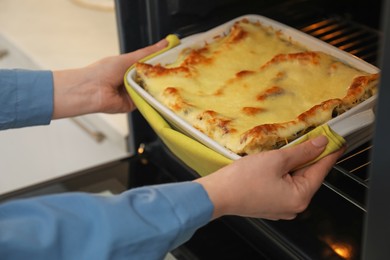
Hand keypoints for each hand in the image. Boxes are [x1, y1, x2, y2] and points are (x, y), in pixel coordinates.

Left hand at [52, 39, 167, 118]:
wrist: (91, 90)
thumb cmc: (103, 72)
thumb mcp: (128, 58)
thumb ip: (147, 53)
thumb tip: (164, 43)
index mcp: (130, 69)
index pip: (150, 65)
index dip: (162, 62)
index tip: (175, 58)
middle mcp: (132, 81)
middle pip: (153, 78)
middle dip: (162, 75)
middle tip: (177, 72)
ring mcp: (134, 93)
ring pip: (151, 90)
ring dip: (157, 86)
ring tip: (170, 81)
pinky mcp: (134, 105)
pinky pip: (147, 101)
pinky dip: (152, 97)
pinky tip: (160, 93)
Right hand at [195, 135, 344, 219]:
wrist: (218, 194)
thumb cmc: (243, 180)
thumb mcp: (277, 159)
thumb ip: (302, 151)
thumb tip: (320, 144)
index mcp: (300, 197)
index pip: (321, 170)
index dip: (330, 152)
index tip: (337, 141)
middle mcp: (294, 207)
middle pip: (309, 176)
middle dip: (308, 157)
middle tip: (309, 138)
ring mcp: (282, 208)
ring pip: (296, 180)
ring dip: (294, 164)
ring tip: (286, 150)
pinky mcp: (271, 205)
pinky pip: (284, 186)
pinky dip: (284, 173)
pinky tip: (276, 163)